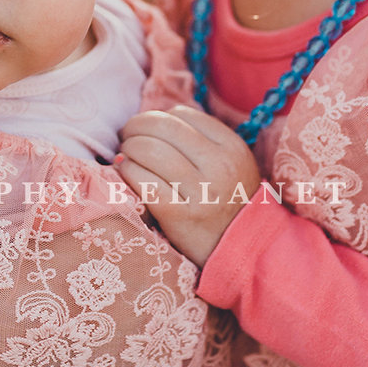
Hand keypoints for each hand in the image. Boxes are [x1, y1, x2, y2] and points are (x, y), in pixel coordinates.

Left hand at [117, 105, 260, 265]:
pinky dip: (127, 171)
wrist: (242, 252)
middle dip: (136, 126)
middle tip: (128, 136)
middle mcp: (219, 166)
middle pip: (163, 127)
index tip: (148, 129)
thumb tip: (156, 120)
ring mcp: (201, 192)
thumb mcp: (231, 164)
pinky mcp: (180, 215)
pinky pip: (143, 181)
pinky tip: (125, 172)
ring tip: (126, 155)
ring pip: (149, 150)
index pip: (182, 115)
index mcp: (232, 147)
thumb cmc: (228, 202)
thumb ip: (202, 139)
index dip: (158, 117)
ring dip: (129, 148)